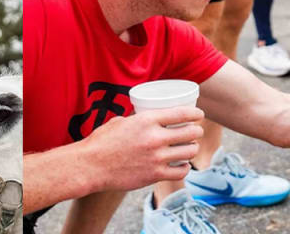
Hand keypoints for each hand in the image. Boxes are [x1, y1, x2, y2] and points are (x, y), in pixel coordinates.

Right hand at [81, 107, 204, 191]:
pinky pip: (180, 172)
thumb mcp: (120, 122)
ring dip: (192, 149)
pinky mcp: (154, 175)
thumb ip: (137, 120)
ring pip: (188, 152)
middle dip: (196, 132)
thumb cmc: (101, 142)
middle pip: (190, 133)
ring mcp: (156, 158)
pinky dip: (184, 168)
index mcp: (147, 120)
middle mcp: (155, 138)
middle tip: (195, 132)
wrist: (90, 166)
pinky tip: (182, 165)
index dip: (195, 114)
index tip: (199, 115)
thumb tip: (144, 119)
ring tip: (190, 148)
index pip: (181, 114)